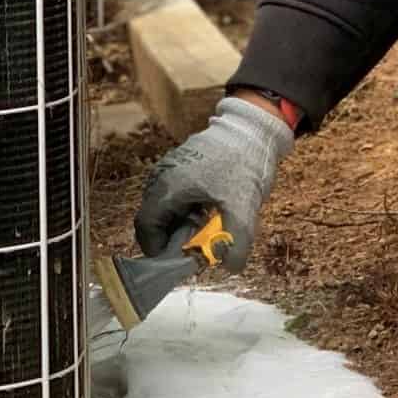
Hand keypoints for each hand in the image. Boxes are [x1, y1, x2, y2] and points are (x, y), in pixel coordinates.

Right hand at [134, 95, 292, 268]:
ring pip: (164, 206)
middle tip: (196, 246)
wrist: (252, 129)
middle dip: (172, 238)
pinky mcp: (180, 163)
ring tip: (205, 226)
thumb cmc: (243, 166)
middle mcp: (161, 176)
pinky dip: (185, 208)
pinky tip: (208, 208)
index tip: (179, 260)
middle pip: (154, 218)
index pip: (146, 227)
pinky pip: (174, 193)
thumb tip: (230, 267)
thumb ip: (237, 243)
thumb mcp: (244, 209)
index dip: (158, 250)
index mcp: (168, 187)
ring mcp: (168, 167)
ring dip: (180, 223)